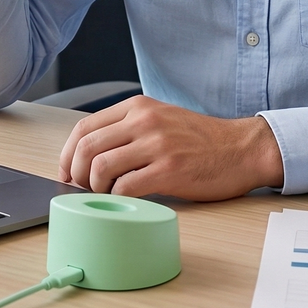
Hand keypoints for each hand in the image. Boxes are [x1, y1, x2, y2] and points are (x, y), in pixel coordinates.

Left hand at [58, 95, 284, 200]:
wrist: (240, 148)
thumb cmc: (200, 139)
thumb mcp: (160, 119)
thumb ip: (129, 129)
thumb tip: (90, 155)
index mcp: (138, 106)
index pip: (84, 127)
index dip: (67, 154)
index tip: (66, 172)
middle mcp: (144, 120)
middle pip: (86, 147)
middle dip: (75, 174)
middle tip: (81, 189)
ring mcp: (156, 144)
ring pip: (100, 167)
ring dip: (94, 189)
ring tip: (105, 196)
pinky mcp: (169, 170)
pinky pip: (126, 187)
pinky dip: (116, 199)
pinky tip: (125, 202)